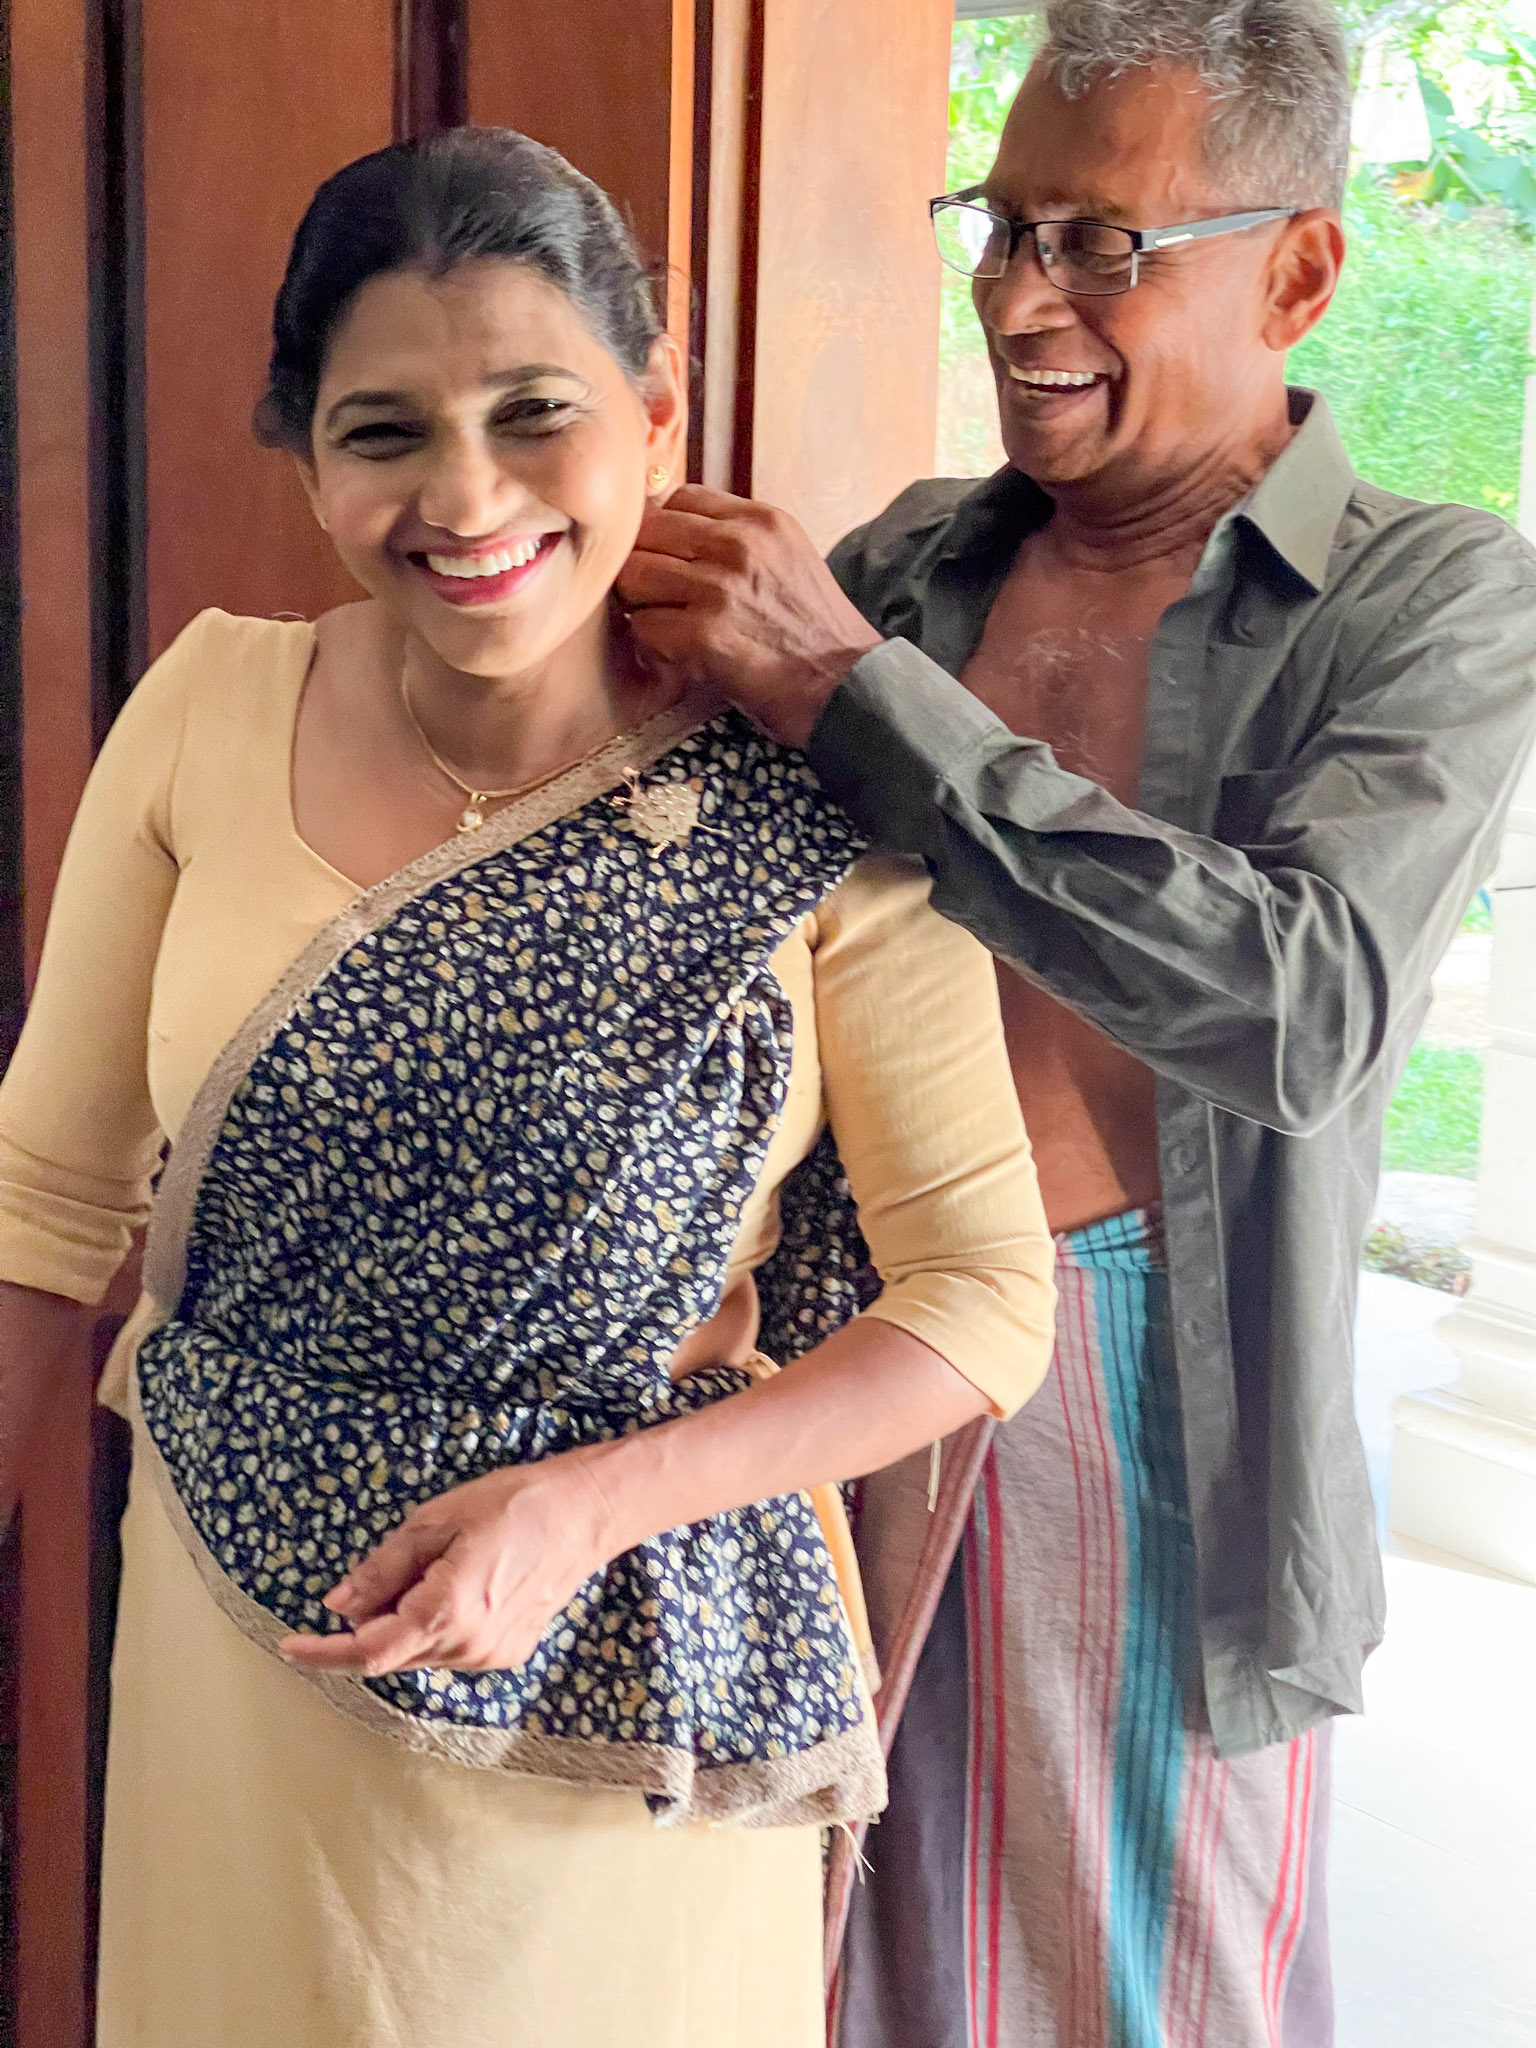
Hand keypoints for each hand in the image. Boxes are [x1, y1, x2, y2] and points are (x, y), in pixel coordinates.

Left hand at [277, 1452, 615, 1676]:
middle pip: (392, 1653)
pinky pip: (452, 1649)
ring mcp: (491, 1656)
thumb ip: (383, 1567)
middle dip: (368, 1625)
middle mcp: (467, 1647)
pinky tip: (458, 1583)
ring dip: (404, 1623)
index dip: (322, 1653)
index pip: (366, 1651)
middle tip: (378, 1576)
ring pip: (422, 1653)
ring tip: (433, 1567)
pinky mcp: (509, 1652)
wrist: (587, 1512)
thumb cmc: (513, 1502)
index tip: (289, 1645)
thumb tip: (338, 1604)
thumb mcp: (437, 1520)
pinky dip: (435, 1626)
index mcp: (445, 1612)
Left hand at [617, 486, 882, 746]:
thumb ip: (742, 540)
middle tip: (655, 596)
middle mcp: (738, 544)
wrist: (847, 687)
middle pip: (647, 531)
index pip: (680, 498)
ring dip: (641, 604)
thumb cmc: (818, 634)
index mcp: (761, 520)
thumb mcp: (791, 559)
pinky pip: (642, 625)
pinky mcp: (703, 633)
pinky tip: (678, 655)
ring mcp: (718, 587)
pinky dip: (652, 645)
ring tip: (667, 625)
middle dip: (643, 564)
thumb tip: (682, 536)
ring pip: (634, 575)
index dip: (666, 532)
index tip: (671, 560)